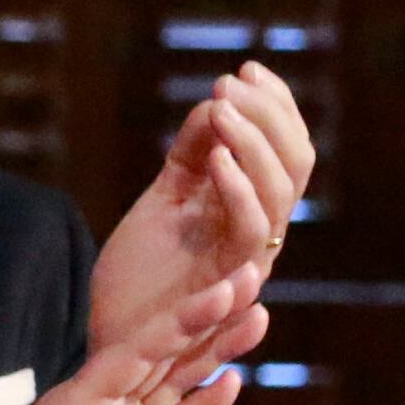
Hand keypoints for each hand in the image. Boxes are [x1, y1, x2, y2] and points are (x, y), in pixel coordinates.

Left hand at [90, 61, 315, 346]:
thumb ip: (191, 157)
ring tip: (220, 108)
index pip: (285, 151)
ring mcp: (247, 258)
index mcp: (249, 210)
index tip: (246, 68)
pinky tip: (216, 157)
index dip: (276, 108)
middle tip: (230, 82)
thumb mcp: (164, 201)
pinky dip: (239, 188)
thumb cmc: (137, 276)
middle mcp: (260, 233)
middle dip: (268, 115)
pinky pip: (252, 231)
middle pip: (294, 164)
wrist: (109, 336)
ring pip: (280, 192)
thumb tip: (215, 104)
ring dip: (254, 143)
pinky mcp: (225, 284)